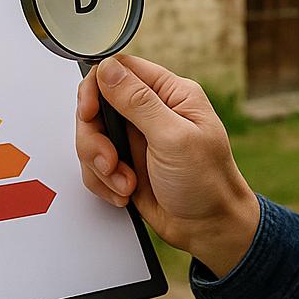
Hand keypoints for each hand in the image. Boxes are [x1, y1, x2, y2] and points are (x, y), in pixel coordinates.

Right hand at [76, 55, 259, 277]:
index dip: (96, 88)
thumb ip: (138, 102)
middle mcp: (151, 112)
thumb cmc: (206, 183)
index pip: (120, 69)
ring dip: (101, 165)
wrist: (210, 229)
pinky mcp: (126, 163)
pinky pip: (95, 164)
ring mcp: (137, 138)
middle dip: (95, 137)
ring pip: (92, 137)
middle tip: (110, 161)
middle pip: (97, 105)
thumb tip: (108, 69)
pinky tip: (126, 192)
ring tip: (126, 183)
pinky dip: (104, 182)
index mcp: (170, 94)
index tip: (88, 113)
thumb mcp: (173, 138)